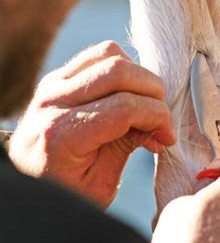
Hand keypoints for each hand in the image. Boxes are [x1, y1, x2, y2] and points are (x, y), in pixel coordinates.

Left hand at [8, 41, 175, 207]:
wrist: (28, 180)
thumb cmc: (64, 188)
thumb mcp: (100, 184)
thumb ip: (129, 147)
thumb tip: (161, 128)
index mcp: (61, 134)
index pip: (123, 107)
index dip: (157, 117)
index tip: (167, 136)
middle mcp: (53, 101)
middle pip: (119, 72)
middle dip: (154, 93)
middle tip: (162, 120)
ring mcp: (52, 83)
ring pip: (110, 54)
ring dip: (139, 76)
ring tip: (145, 105)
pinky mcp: (57, 75)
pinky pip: (98, 55)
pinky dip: (123, 68)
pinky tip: (129, 94)